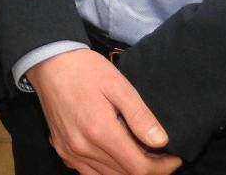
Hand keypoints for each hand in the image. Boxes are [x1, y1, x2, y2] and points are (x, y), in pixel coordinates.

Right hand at [27, 49, 182, 174]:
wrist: (50, 61)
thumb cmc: (86, 69)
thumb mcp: (117, 84)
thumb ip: (139, 115)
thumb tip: (161, 142)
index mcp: (100, 131)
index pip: (139, 168)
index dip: (162, 168)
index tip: (175, 158)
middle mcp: (83, 149)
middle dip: (148, 170)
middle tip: (161, 155)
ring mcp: (70, 153)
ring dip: (128, 172)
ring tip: (142, 156)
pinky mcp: (62, 151)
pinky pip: (89, 173)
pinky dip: (107, 171)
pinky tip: (116, 155)